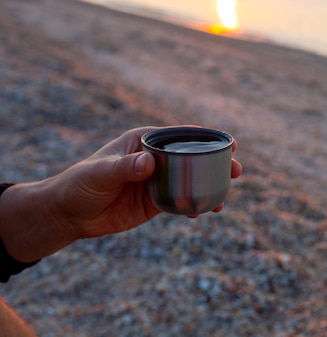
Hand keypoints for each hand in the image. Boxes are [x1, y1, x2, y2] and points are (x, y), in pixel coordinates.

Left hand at [0, 127, 242, 261]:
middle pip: (192, 157)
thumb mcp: (101, 173)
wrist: (69, 214)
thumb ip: (125, 168)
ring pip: (192, 180)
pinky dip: (195, 205)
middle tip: (236, 170)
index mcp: (144, 142)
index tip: (228, 142)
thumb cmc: (80, 184)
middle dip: (216, 162)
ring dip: (211, 185)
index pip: (180, 135)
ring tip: (225, 195)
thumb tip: (148, 164)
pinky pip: (181, 201)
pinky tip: (206, 211)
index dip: (206, 137)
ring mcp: (157, 181)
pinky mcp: (155, 202)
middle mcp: (155, 159)